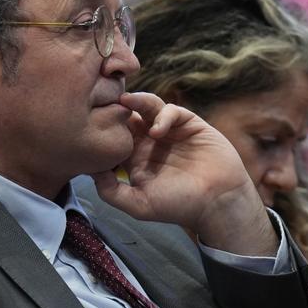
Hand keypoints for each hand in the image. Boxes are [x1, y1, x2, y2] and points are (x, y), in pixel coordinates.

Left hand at [91, 92, 276, 254]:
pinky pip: (172, 110)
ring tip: (126, 102)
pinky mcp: (189, 124)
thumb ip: (111, 191)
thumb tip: (90, 169)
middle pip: (128, 115)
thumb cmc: (178, 206)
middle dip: (116, 107)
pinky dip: (163, 115)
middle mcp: (149, 141)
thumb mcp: (138, 205)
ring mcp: (169, 130)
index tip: (90, 123)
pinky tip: (158, 131)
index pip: (113, 135)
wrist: (217, 203)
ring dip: (136, 101)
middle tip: (105, 101)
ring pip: (147, 106)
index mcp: (134, 158)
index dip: (102, 127)